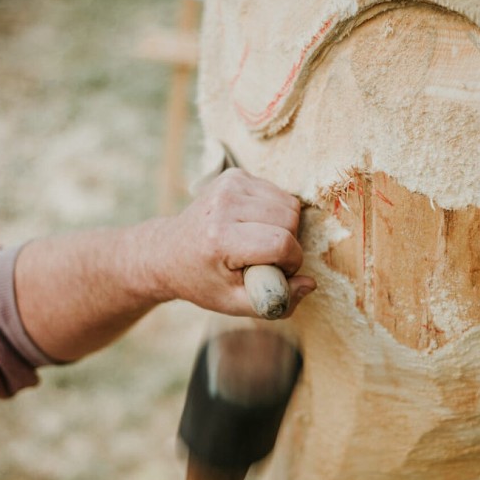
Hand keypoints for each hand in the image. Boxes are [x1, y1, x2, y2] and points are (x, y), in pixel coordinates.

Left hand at [151, 168, 315, 316]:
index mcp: (220, 238)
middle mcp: (224, 205)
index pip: (281, 243)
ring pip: (289, 203)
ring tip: (260, 242)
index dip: (290, 262)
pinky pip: (278, 193)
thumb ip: (277, 301)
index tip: (277, 272)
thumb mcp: (234, 303)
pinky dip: (275, 211)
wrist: (168, 252)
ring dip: (286, 226)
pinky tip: (254, 224)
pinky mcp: (234, 175)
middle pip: (290, 219)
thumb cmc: (203, 281)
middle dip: (289, 243)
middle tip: (267, 258)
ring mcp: (229, 185)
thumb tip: (311, 283)